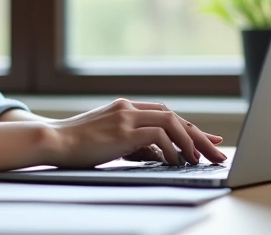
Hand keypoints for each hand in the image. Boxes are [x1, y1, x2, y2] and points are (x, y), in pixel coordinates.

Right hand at [45, 98, 227, 168]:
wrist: (53, 141)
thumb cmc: (76, 146)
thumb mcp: (109, 140)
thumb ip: (132, 142)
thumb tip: (158, 153)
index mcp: (125, 108)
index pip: (166, 114)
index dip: (189, 128)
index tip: (207, 141)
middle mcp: (129, 108)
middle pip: (174, 117)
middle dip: (198, 136)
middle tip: (216, 151)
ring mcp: (126, 117)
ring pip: (171, 122)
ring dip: (189, 142)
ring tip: (199, 159)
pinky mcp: (123, 130)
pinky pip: (158, 135)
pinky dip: (171, 148)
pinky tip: (176, 161)